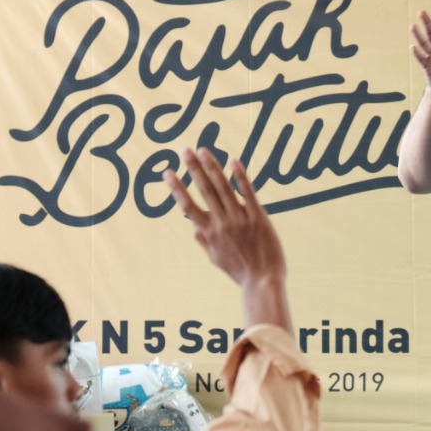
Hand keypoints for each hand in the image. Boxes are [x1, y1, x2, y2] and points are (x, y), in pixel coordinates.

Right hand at [164, 149, 285, 289]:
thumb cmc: (238, 270)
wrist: (262, 280)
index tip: (167, 172)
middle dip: (192, 168)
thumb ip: (203, 240)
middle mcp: (221, 223)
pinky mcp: (257, 216)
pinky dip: (239, 176)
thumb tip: (193, 226)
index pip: (187, 205)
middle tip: (184, 150)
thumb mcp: (215, 258)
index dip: (177, 187)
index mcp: (208, 232)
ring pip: (222, 187)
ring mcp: (239, 218)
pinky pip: (247, 192)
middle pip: (204, 190)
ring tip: (203, 150)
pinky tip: (233, 160)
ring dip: (212, 166)